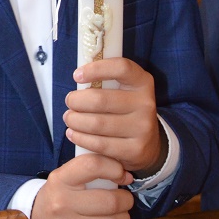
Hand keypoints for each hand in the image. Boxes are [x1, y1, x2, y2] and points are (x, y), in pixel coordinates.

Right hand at [30, 154, 133, 218]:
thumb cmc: (58, 198)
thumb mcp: (64, 178)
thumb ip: (89, 170)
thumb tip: (125, 172)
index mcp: (60, 180)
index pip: (92, 165)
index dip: (114, 168)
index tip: (123, 174)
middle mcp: (61, 203)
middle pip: (110, 201)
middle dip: (126, 200)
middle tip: (126, 200)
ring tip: (122, 216)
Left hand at [65, 58, 161, 174]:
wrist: (149, 144)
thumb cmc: (125, 110)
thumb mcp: (122, 90)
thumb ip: (104, 81)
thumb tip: (78, 77)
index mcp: (142, 82)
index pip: (121, 68)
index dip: (96, 69)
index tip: (76, 75)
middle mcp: (145, 104)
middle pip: (100, 99)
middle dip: (76, 101)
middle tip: (69, 102)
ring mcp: (142, 128)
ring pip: (97, 123)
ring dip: (75, 121)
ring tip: (69, 118)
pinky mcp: (135, 150)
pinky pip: (99, 144)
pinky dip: (81, 138)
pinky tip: (73, 134)